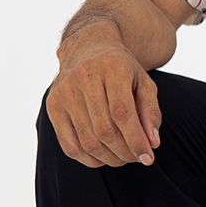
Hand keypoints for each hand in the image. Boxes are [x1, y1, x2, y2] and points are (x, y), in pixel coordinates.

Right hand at [47, 29, 161, 167]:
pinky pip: (69, 145)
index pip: (122, 113)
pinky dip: (88, 159)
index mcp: (111, 67)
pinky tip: (102, 157)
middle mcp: (84, 77)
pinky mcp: (53, 104)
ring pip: (87, 141)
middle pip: (104, 130)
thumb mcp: (144, 83)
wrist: (88, 47)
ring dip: (109, 158)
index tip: (147, 157)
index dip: (135, 140)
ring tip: (122, 158)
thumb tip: (152, 144)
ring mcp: (64, 91)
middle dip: (124, 152)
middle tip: (136, 157)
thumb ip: (151, 112)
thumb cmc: (121, 69)